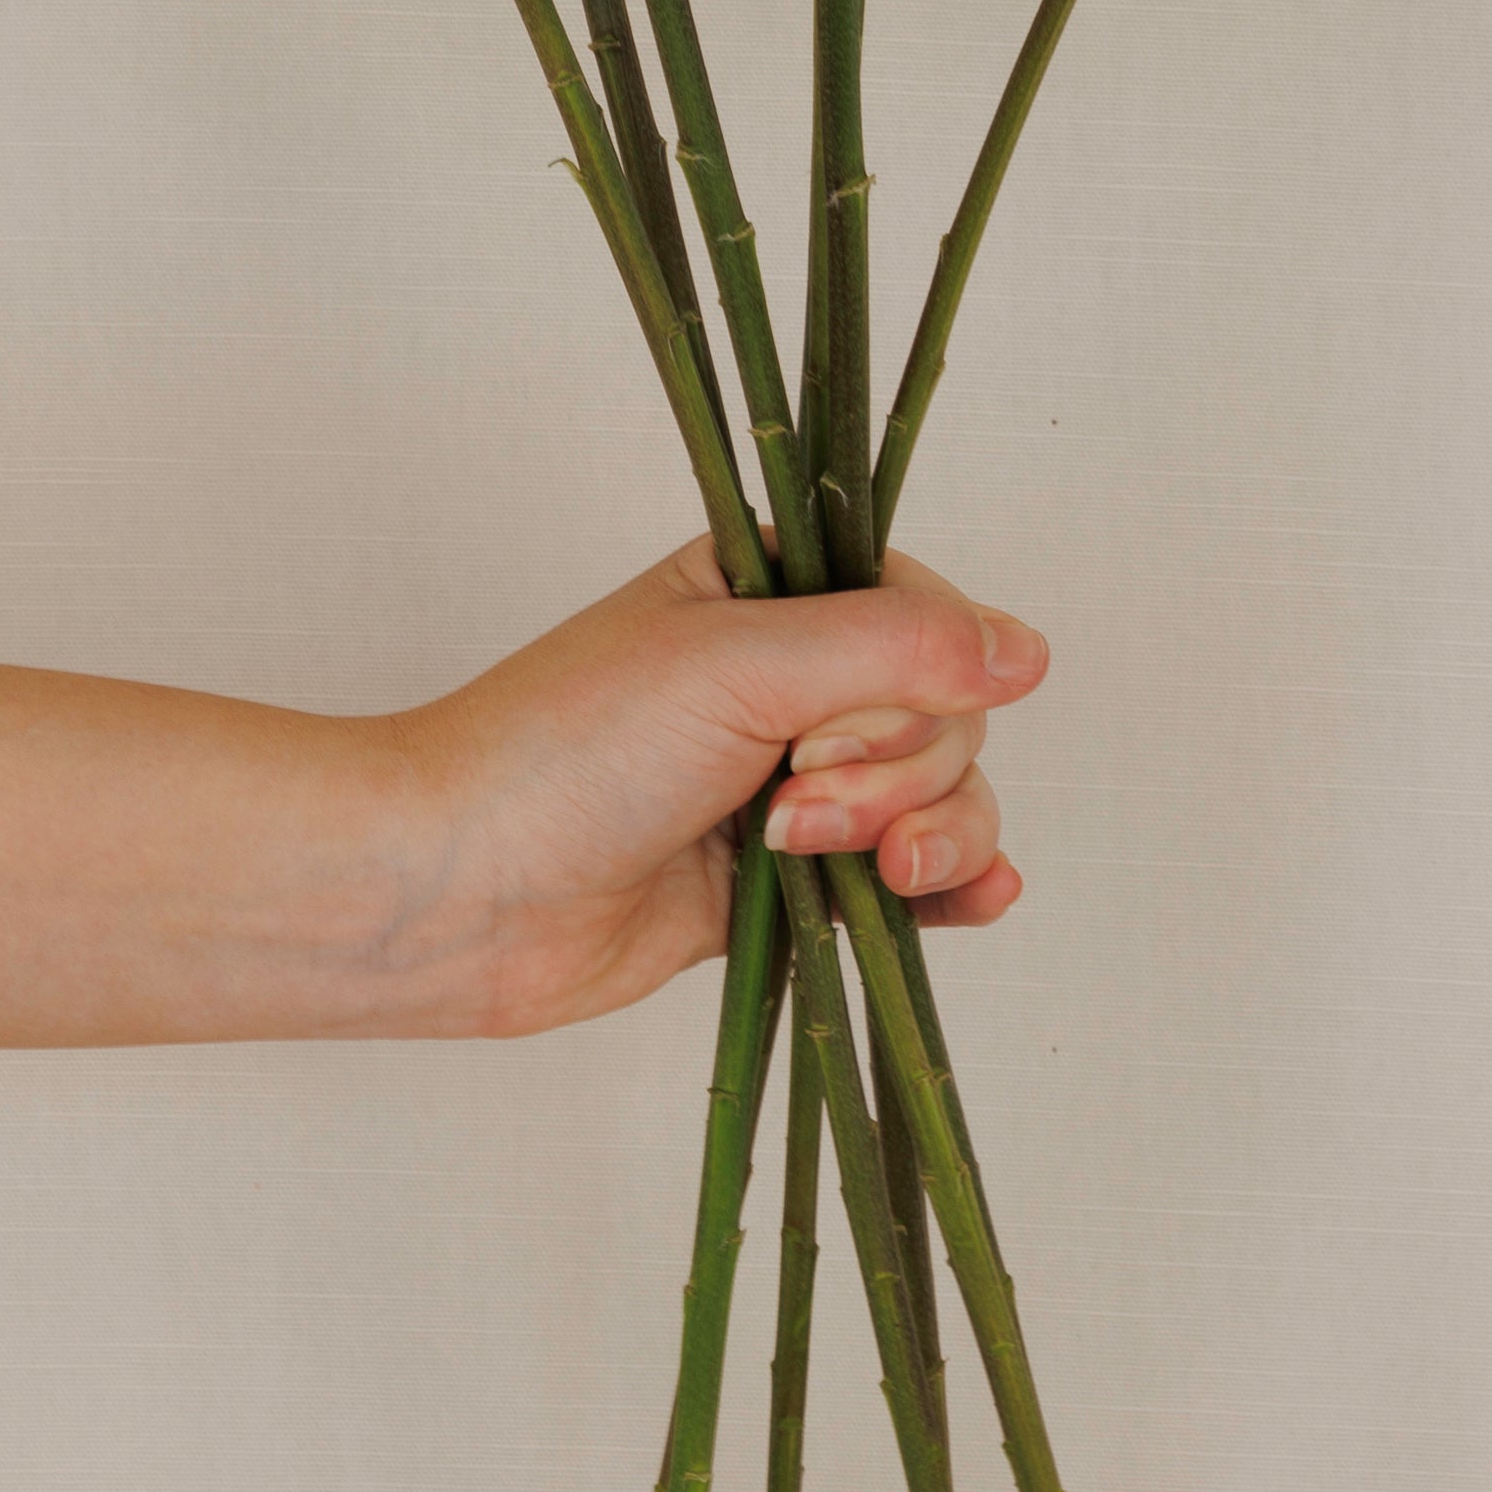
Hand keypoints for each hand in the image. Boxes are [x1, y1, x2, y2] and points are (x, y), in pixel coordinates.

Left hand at [392, 537, 1048, 1038]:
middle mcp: (793, 682)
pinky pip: (912, 881)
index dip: (915, 684)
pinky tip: (973, 898)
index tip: (831, 727)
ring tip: (831, 862)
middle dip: (898, 774)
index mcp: (774, 593)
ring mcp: (794, 785)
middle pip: (948, 718)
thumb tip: (1030, 653)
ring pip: (942, 801)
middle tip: (794, 800)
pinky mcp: (791, 882)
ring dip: (920, 838)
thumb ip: (896, 650)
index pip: (930, 620)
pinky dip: (953, 890)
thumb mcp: (739, 663)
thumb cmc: (565, 752)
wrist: (461, 892)